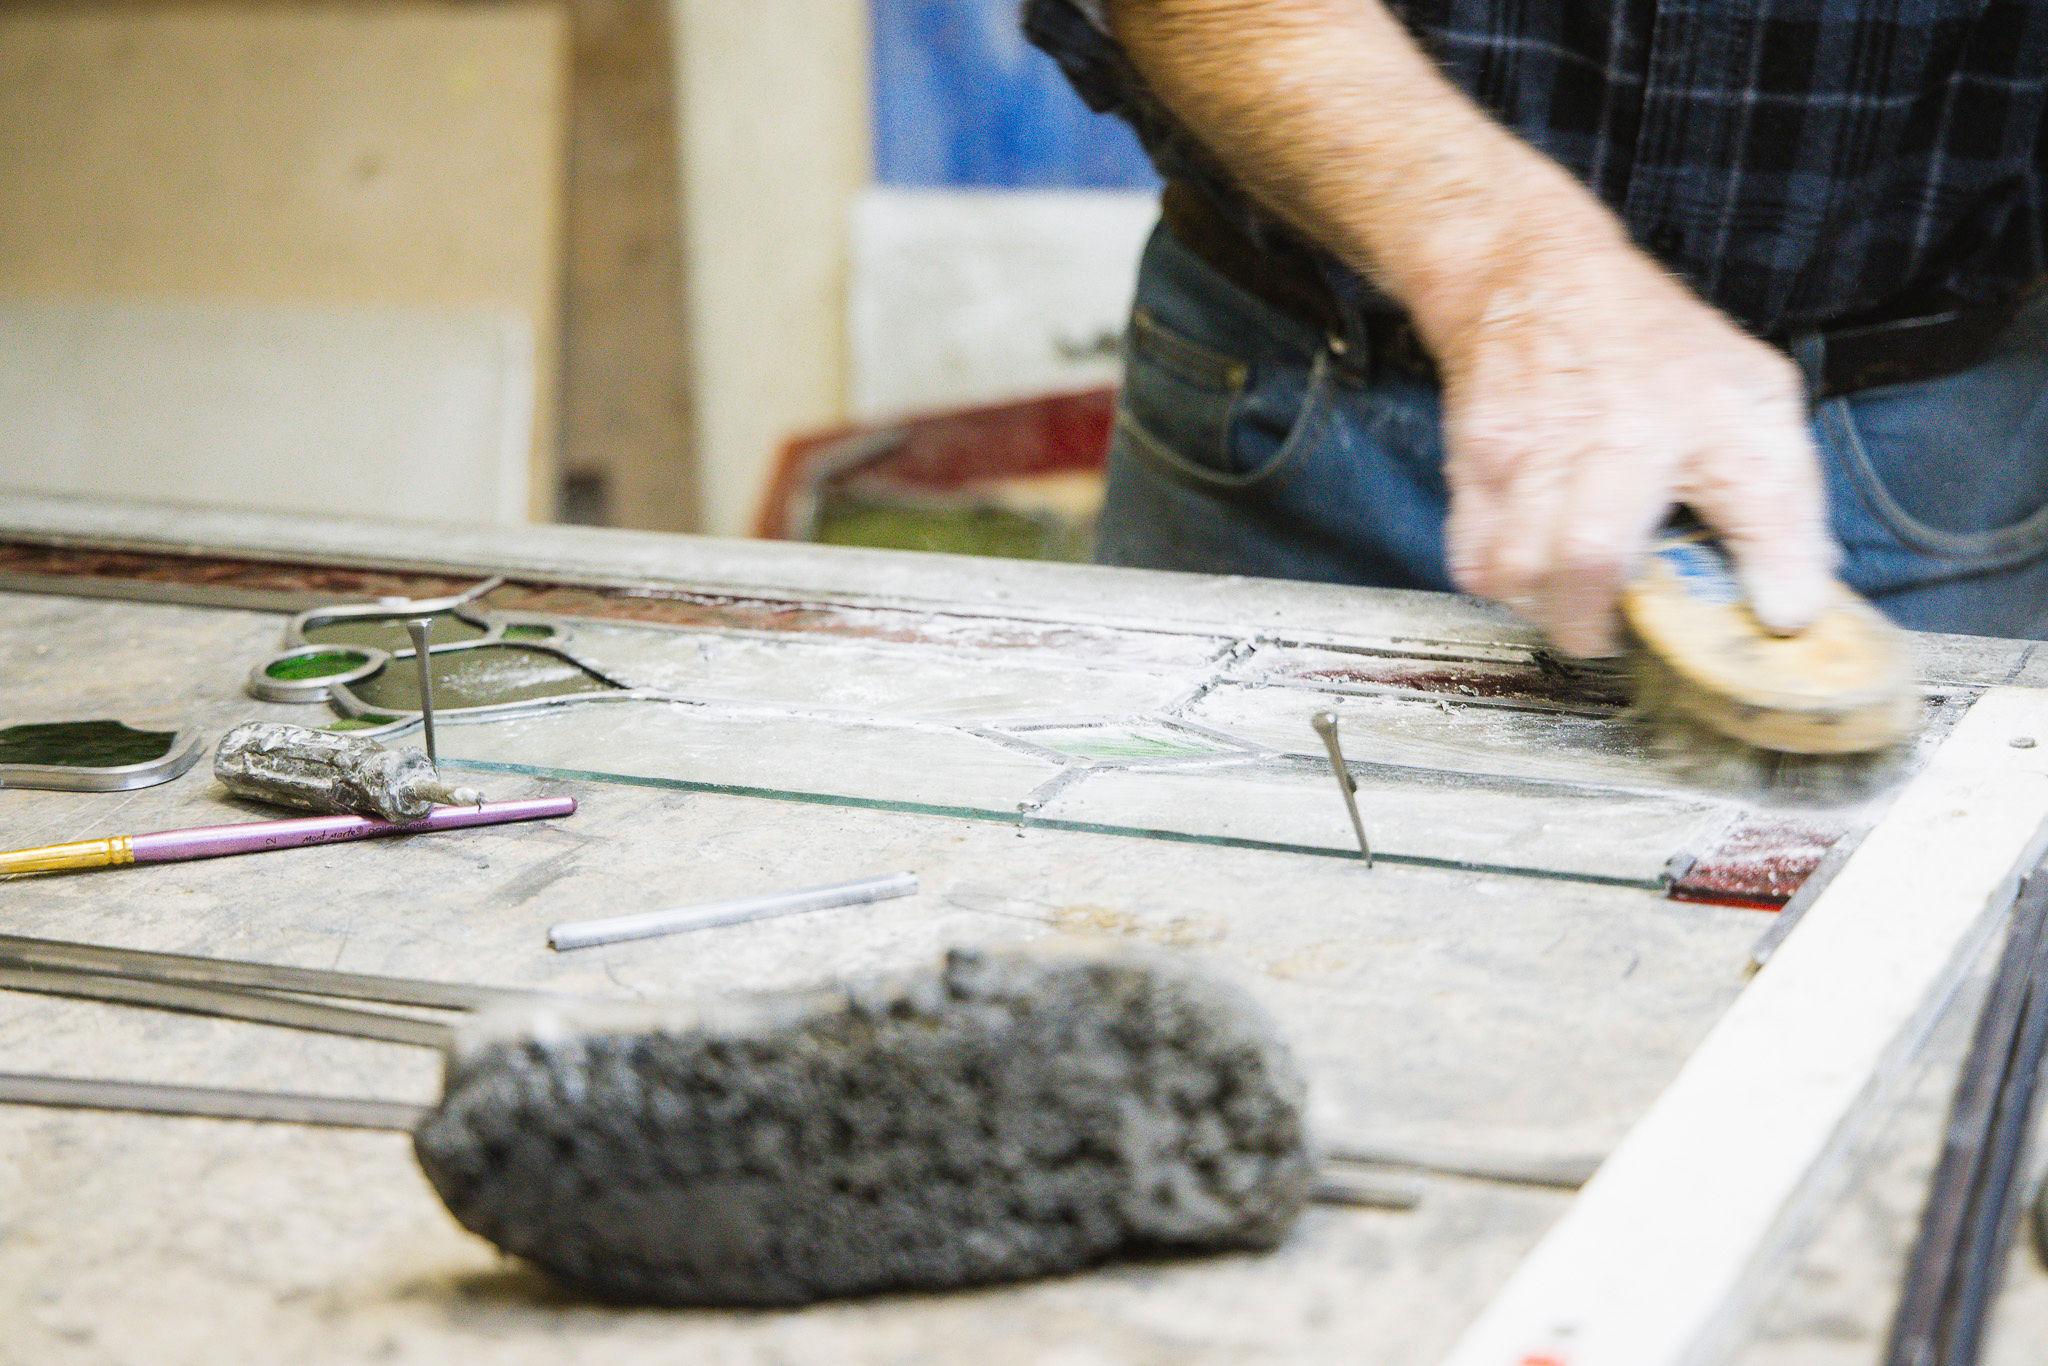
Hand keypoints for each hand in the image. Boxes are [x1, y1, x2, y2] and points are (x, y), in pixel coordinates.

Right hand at [1431, 239, 1839, 656]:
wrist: (1535, 278)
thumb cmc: (1652, 349)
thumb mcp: (1750, 396)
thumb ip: (1784, 498)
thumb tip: (1796, 604)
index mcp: (1698, 415)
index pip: (1752, 497)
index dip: (1771, 571)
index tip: (1775, 617)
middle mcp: (1608, 433)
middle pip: (1585, 562)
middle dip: (1598, 625)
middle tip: (1616, 633)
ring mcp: (1528, 450)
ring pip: (1515, 574)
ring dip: (1542, 608)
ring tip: (1570, 600)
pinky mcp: (1473, 466)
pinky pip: (1471, 560)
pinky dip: (1498, 583)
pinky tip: (1530, 569)